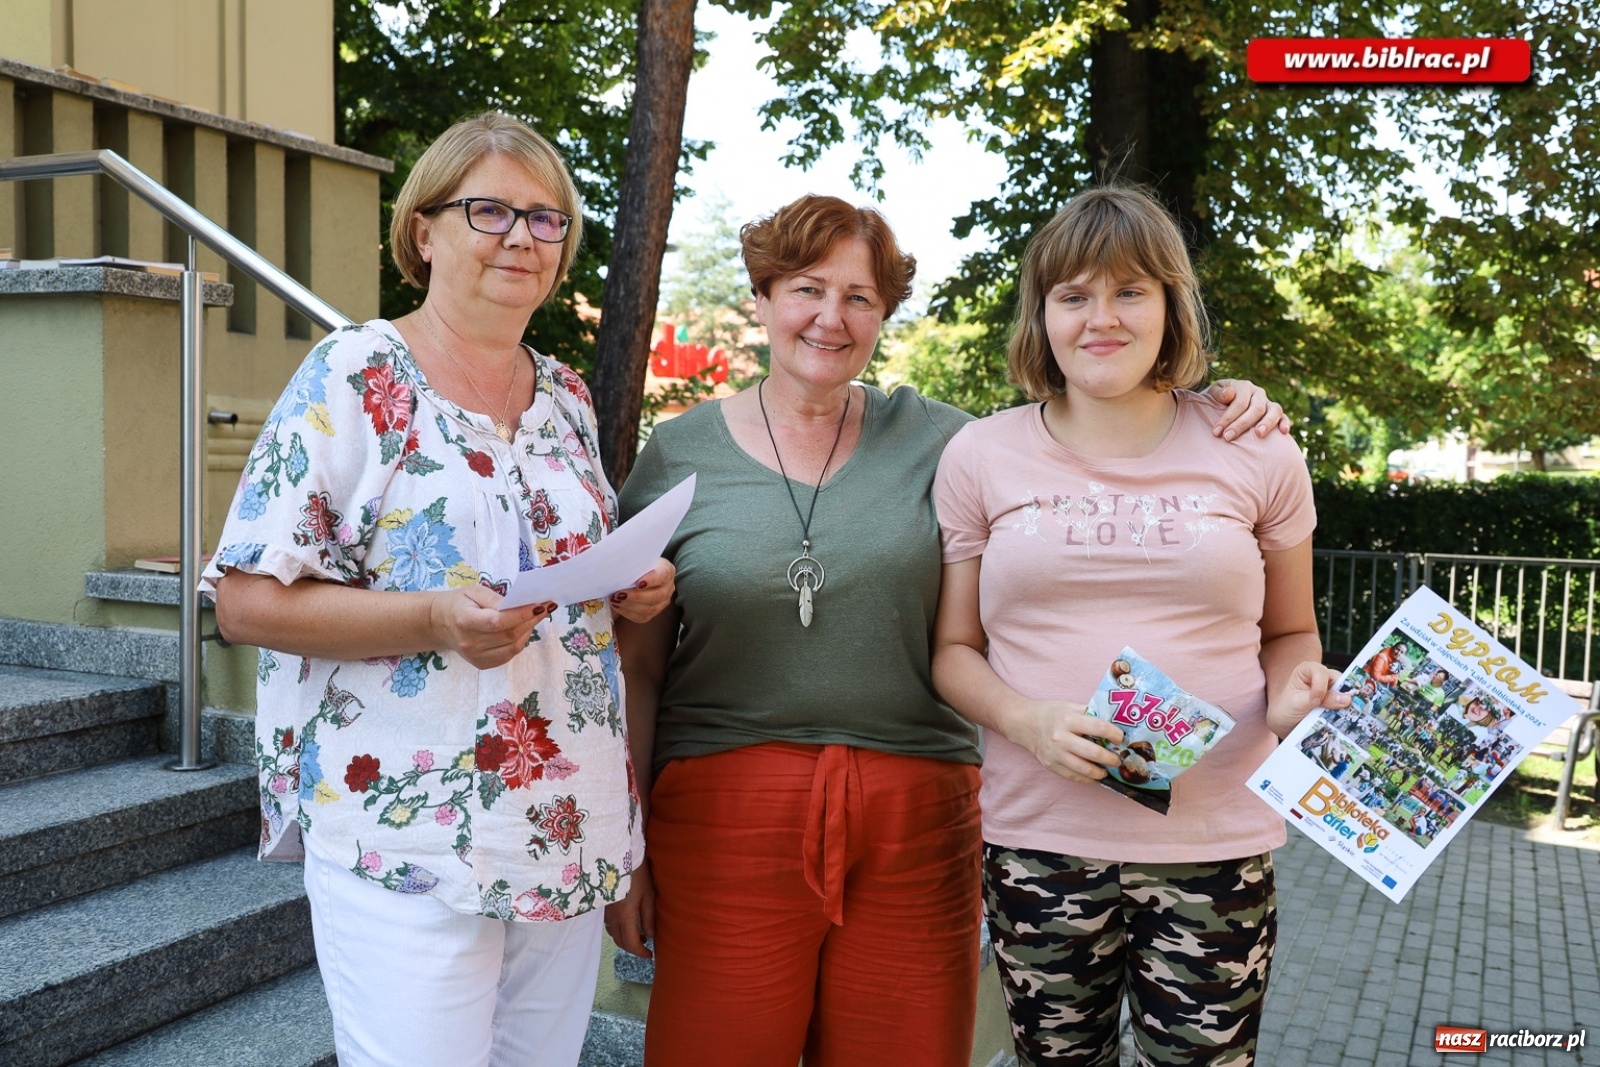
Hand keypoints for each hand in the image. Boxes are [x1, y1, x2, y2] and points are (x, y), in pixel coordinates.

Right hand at [431, 584, 555, 669]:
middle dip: (531, 621)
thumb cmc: (459, 603)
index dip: (522, 614)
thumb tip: (521, 604)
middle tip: (545, 607)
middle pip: (509, 635)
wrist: (439, 624)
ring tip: (535, 616)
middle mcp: (470, 642)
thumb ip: (495, 598)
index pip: (498, 621)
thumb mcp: (474, 591)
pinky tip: (523, 629)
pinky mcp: (482, 664)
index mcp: (465, 620)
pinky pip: (509, 654)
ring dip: (529, 631)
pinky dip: (520, 641)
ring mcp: (476, 657)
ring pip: (513, 646)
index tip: (540, 605)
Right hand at [604, 861, 654, 957]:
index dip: (641, 953)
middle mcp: (613, 918)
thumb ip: (649, 918)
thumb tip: (651, 935)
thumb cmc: (638, 875)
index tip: (650, 955)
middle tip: (646, 948)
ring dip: (626, 939)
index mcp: (625, 917)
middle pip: (620, 942)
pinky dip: (620, 930)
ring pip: (614, 934)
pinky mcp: (605, 904)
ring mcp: (607, 912)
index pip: (631, 944)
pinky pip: (610, 925)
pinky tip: (629, 923)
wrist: (620, 857)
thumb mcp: (648, 896)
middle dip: (633, 948)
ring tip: (640, 936)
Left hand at [610, 558, 675, 623]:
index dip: (651, 580)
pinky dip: (627, 612)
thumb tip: (617, 567)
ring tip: (614, 600)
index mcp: (667, 571)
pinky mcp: (653, 612)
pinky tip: (617, 606)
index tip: (638, 583)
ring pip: (650, 609)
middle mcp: (668, 587)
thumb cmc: (636, 564)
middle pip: (657, 596)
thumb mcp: (636, 558)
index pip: (663, 576)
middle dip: (636, 596)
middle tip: (618, 594)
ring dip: (629, 605)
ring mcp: (662, 602)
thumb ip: (631, 562)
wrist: (636, 573)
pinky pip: (642, 617)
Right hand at [1015, 700, 1124, 782]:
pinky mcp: (1051, 765)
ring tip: (1106, 770)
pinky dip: (1087, 778)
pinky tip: (1093, 775)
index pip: (1098, 727)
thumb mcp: (1069, 706)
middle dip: (1110, 758)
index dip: (1114, 734)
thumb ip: (1089, 713)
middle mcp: (1061, 737)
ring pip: (1084, 769)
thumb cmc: (1051, 713)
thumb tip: (1114, 722)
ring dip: (1100, 771)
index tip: (1120, 738)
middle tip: (1117, 759)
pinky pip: (1073, 776)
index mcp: (1068, 719)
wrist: (1024, 724)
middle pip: (1093, 752)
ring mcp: (1055, 754)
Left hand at [1207, 379, 1290, 440]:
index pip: (1239, 402)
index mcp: (1244, 386)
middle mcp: (1258, 393)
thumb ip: (1218, 393)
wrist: (1221, 405)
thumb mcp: (1213, 393)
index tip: (1217, 432)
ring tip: (1258, 434)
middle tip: (1228, 437)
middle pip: (1255, 408)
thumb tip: (1229, 393)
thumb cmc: (1216, 401)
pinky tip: (1284, 432)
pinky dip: (1285, 422)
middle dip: (1241, 424)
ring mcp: (1268, 403)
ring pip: (1274, 410)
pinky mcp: (1276, 413)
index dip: (1228, 417)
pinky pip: (1284, 416)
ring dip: (1267, 423)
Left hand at [1267, 660, 1349, 737]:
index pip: (1321, 672)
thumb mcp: (1300, 703)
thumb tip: (1347, 699)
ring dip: (1345, 705)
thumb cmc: (1287, 707)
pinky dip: (1346, 711)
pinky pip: (1347, 704)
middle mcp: (1322, 676)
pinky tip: (1345, 719)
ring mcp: (1331, 689)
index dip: (1320, 686)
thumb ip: (1322, 699)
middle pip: (1339, 681)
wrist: (1286, 722)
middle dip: (1340, 696)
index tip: (1315, 701)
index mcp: (1308, 669)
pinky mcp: (1337, 701)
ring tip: (1342, 717)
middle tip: (1339, 710)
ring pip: (1346, 693)